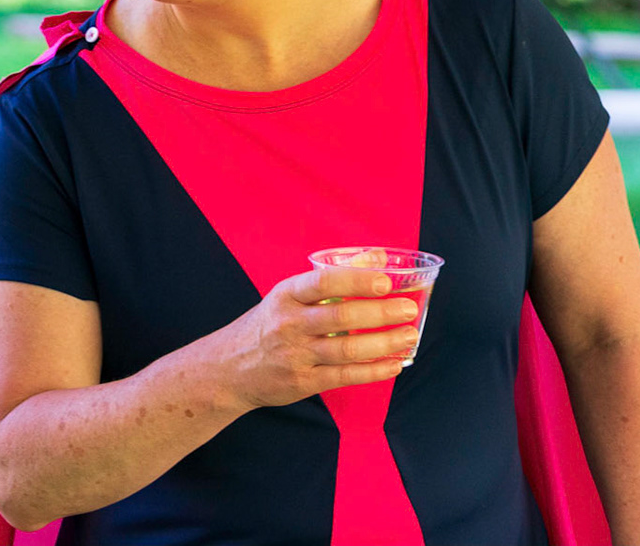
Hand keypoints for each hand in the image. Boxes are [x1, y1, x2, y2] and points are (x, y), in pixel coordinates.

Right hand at [215, 267, 419, 409]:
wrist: (230, 368)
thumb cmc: (269, 324)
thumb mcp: (290, 294)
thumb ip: (334, 276)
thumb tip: (378, 257)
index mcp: (287, 294)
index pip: (324, 282)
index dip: (356, 280)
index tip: (385, 281)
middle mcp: (290, 323)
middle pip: (341, 316)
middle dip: (379, 313)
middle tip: (407, 309)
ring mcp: (296, 355)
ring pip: (347, 349)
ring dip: (384, 343)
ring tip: (409, 335)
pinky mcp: (303, 382)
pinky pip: (345, 376)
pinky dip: (373, 371)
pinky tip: (394, 364)